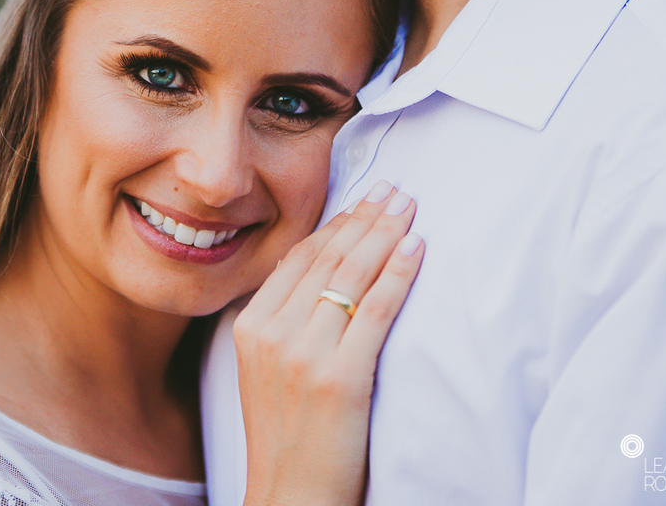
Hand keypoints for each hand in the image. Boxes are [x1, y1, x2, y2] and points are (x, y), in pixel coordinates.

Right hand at [234, 180, 423, 505]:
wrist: (290, 496)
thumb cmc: (285, 437)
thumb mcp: (264, 371)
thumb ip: (283, 324)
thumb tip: (321, 280)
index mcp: (249, 327)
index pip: (297, 259)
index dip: (333, 226)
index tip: (360, 201)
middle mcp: (271, 333)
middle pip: (325, 259)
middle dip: (363, 219)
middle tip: (392, 190)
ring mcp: (303, 354)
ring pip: (349, 276)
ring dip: (383, 234)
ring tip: (408, 208)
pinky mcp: (339, 377)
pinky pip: (375, 310)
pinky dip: (398, 273)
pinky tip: (415, 248)